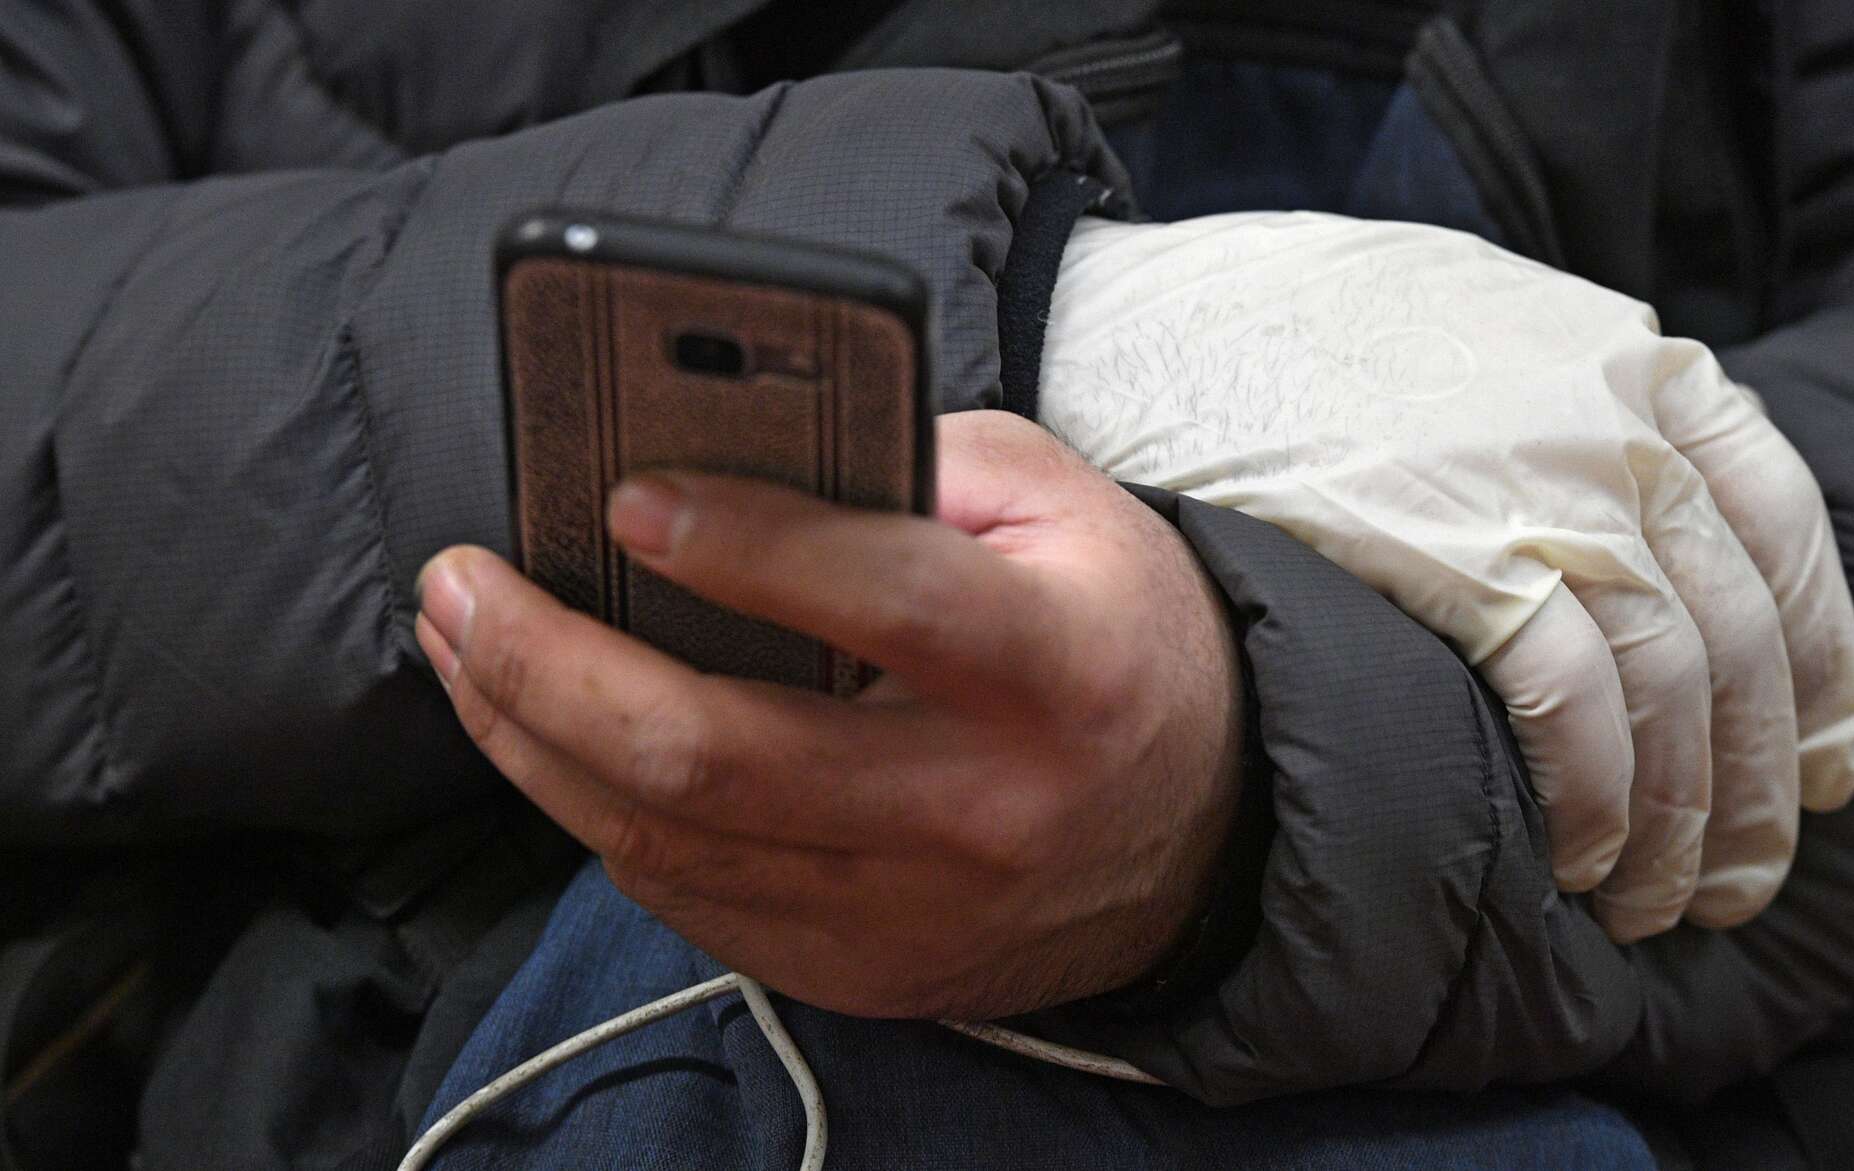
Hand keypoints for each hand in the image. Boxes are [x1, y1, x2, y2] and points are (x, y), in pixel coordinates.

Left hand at [413, 410, 1243, 1018]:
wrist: (1201, 841)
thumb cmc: (1122, 644)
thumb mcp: (1071, 509)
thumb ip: (925, 459)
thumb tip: (740, 445)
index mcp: (1055, 671)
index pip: (888, 603)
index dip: (749, 546)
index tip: (625, 494)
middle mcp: (981, 810)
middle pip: (717, 755)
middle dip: (550, 664)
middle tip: (461, 582)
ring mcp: (914, 912)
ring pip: (670, 840)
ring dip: (532, 738)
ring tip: (465, 644)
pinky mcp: (863, 971)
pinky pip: (688, 900)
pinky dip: (598, 812)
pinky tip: (556, 738)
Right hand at [1040, 213, 1853, 941]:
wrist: (1147, 322)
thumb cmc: (1281, 336)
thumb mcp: (1468, 329)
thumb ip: (1566, 412)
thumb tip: (1619, 532)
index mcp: (1632, 361)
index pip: (1782, 531)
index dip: (1815, 667)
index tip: (1814, 764)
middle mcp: (1618, 420)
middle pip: (1739, 630)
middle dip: (1753, 780)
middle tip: (1736, 877)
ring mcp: (1547, 483)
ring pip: (1675, 683)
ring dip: (1678, 817)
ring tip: (1653, 899)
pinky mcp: (1458, 552)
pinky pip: (1574, 704)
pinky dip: (1591, 796)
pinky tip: (1573, 855)